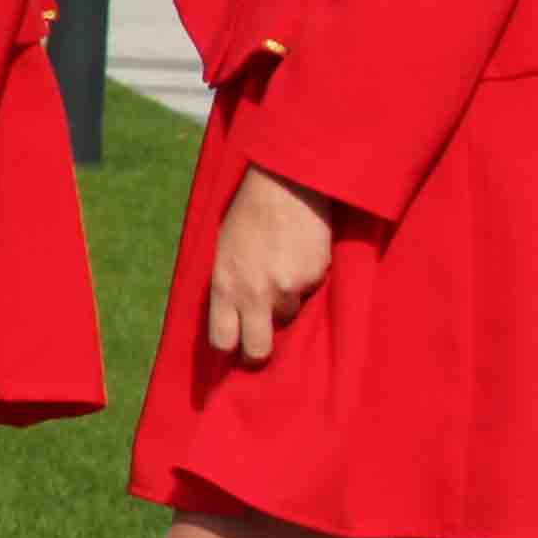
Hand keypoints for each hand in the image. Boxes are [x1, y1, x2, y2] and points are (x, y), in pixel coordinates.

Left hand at [199, 165, 337, 364]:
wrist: (285, 185)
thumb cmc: (247, 215)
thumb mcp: (221, 252)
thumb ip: (225, 286)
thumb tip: (230, 319)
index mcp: (224, 286)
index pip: (222, 340)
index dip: (229, 348)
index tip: (234, 348)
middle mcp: (255, 293)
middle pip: (258, 349)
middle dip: (259, 353)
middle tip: (261, 347)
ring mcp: (288, 287)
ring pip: (289, 314)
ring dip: (285, 300)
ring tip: (282, 265)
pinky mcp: (315, 277)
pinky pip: (310, 290)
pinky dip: (306, 278)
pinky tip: (299, 252)